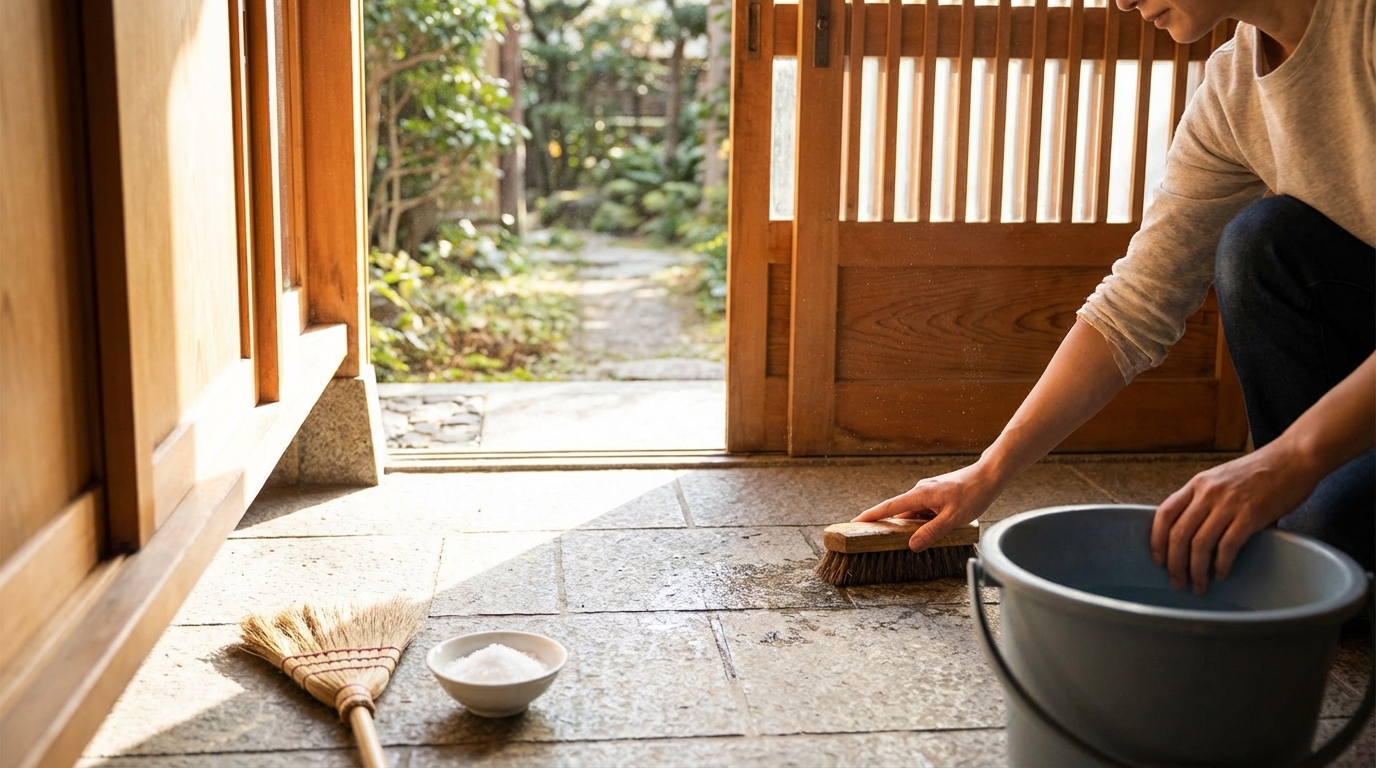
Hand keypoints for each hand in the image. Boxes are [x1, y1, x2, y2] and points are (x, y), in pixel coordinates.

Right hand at [852, 463, 1003, 551]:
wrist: (989, 476)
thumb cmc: (973, 495)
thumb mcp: (953, 518)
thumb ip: (931, 532)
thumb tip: (912, 545)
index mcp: (920, 495)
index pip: (888, 507)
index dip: (870, 516)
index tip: (854, 523)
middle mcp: (920, 491)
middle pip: (899, 512)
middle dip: (890, 527)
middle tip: (878, 541)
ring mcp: (928, 492)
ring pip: (912, 513)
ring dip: (911, 526)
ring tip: (916, 541)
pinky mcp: (936, 495)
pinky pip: (922, 510)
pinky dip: (922, 521)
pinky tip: (933, 530)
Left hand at [1151, 446, 1318, 593]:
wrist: (1295, 457)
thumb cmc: (1261, 470)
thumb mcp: (1222, 478)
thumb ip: (1206, 500)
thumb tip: (1194, 532)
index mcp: (1197, 484)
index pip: (1164, 514)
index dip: (1157, 540)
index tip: (1158, 560)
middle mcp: (1208, 493)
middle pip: (1179, 534)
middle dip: (1175, 564)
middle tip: (1178, 582)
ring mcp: (1229, 503)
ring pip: (1200, 544)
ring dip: (1196, 570)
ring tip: (1199, 586)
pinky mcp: (1251, 514)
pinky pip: (1228, 545)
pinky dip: (1221, 564)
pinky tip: (1221, 574)